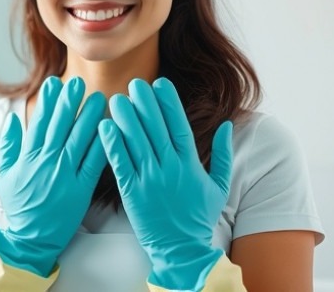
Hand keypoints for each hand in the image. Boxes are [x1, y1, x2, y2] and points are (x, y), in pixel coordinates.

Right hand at [0, 76, 107, 276]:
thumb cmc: (19, 206)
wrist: (30, 240)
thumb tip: (12, 119)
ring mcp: (65, 175)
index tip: (55, 83)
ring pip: (79, 139)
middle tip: (80, 82)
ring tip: (99, 98)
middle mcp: (47, 162)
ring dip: (89, 117)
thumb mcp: (5, 174)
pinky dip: (102, 144)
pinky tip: (110, 129)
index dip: (47, 101)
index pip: (39, 122)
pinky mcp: (81, 189)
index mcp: (28, 157)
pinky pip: (94, 163)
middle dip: (70, 101)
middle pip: (60, 125)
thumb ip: (8, 145)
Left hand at [98, 77, 232, 290]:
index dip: (169, 103)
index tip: (160, 83)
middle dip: (145, 104)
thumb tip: (228, 125)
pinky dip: (113, 144)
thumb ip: (224, 155)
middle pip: (156, 129)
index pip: (179, 126)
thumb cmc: (198, 219)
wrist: (182, 251)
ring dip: (126, 119)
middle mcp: (170, 169)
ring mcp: (150, 180)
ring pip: (136, 142)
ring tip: (117, 99)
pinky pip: (121, 164)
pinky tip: (105, 127)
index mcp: (190, 165)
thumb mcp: (219, 187)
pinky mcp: (132, 193)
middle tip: (134, 84)